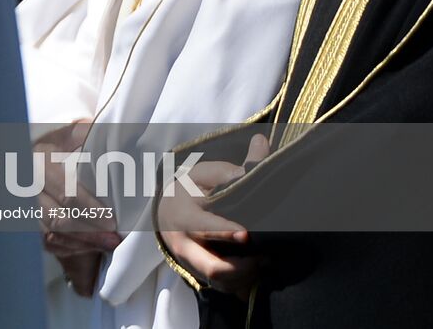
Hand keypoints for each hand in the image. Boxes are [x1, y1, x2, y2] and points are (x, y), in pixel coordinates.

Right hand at [35, 121, 122, 263]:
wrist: (25, 156)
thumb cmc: (56, 146)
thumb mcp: (69, 134)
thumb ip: (88, 134)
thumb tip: (118, 136)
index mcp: (39, 162)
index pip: (66, 194)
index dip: (90, 210)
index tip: (112, 220)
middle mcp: (26, 186)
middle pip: (57, 219)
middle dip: (89, 232)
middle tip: (113, 238)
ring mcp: (21, 206)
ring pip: (50, 235)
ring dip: (80, 244)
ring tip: (106, 245)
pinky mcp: (23, 222)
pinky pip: (45, 242)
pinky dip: (67, 248)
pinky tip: (87, 247)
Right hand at [157, 134, 268, 299]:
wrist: (166, 213)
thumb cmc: (191, 190)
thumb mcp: (204, 175)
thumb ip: (234, 166)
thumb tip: (260, 143)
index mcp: (184, 213)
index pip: (202, 225)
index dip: (223, 231)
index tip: (245, 235)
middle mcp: (184, 243)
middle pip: (210, 265)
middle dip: (237, 268)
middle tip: (263, 260)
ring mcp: (192, 263)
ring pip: (220, 281)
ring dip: (247, 275)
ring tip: (266, 261)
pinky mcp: (200, 275)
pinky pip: (225, 289)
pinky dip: (244, 284)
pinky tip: (259, 270)